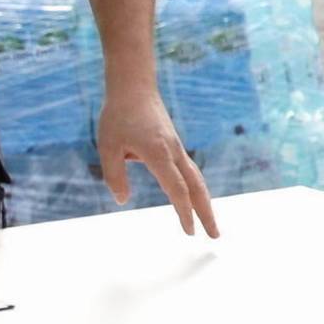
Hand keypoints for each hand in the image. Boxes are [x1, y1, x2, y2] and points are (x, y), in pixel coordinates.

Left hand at [99, 82, 222, 235]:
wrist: (134, 86)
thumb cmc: (118, 115)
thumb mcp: (108, 146)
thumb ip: (114, 176)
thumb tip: (122, 200)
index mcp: (159, 154)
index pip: (177, 189)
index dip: (184, 211)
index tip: (189, 232)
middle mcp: (173, 153)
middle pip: (197, 187)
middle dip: (206, 213)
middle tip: (215, 236)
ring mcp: (176, 149)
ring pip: (197, 180)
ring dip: (204, 202)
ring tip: (209, 223)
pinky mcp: (173, 146)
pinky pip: (188, 172)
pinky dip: (195, 189)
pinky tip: (191, 199)